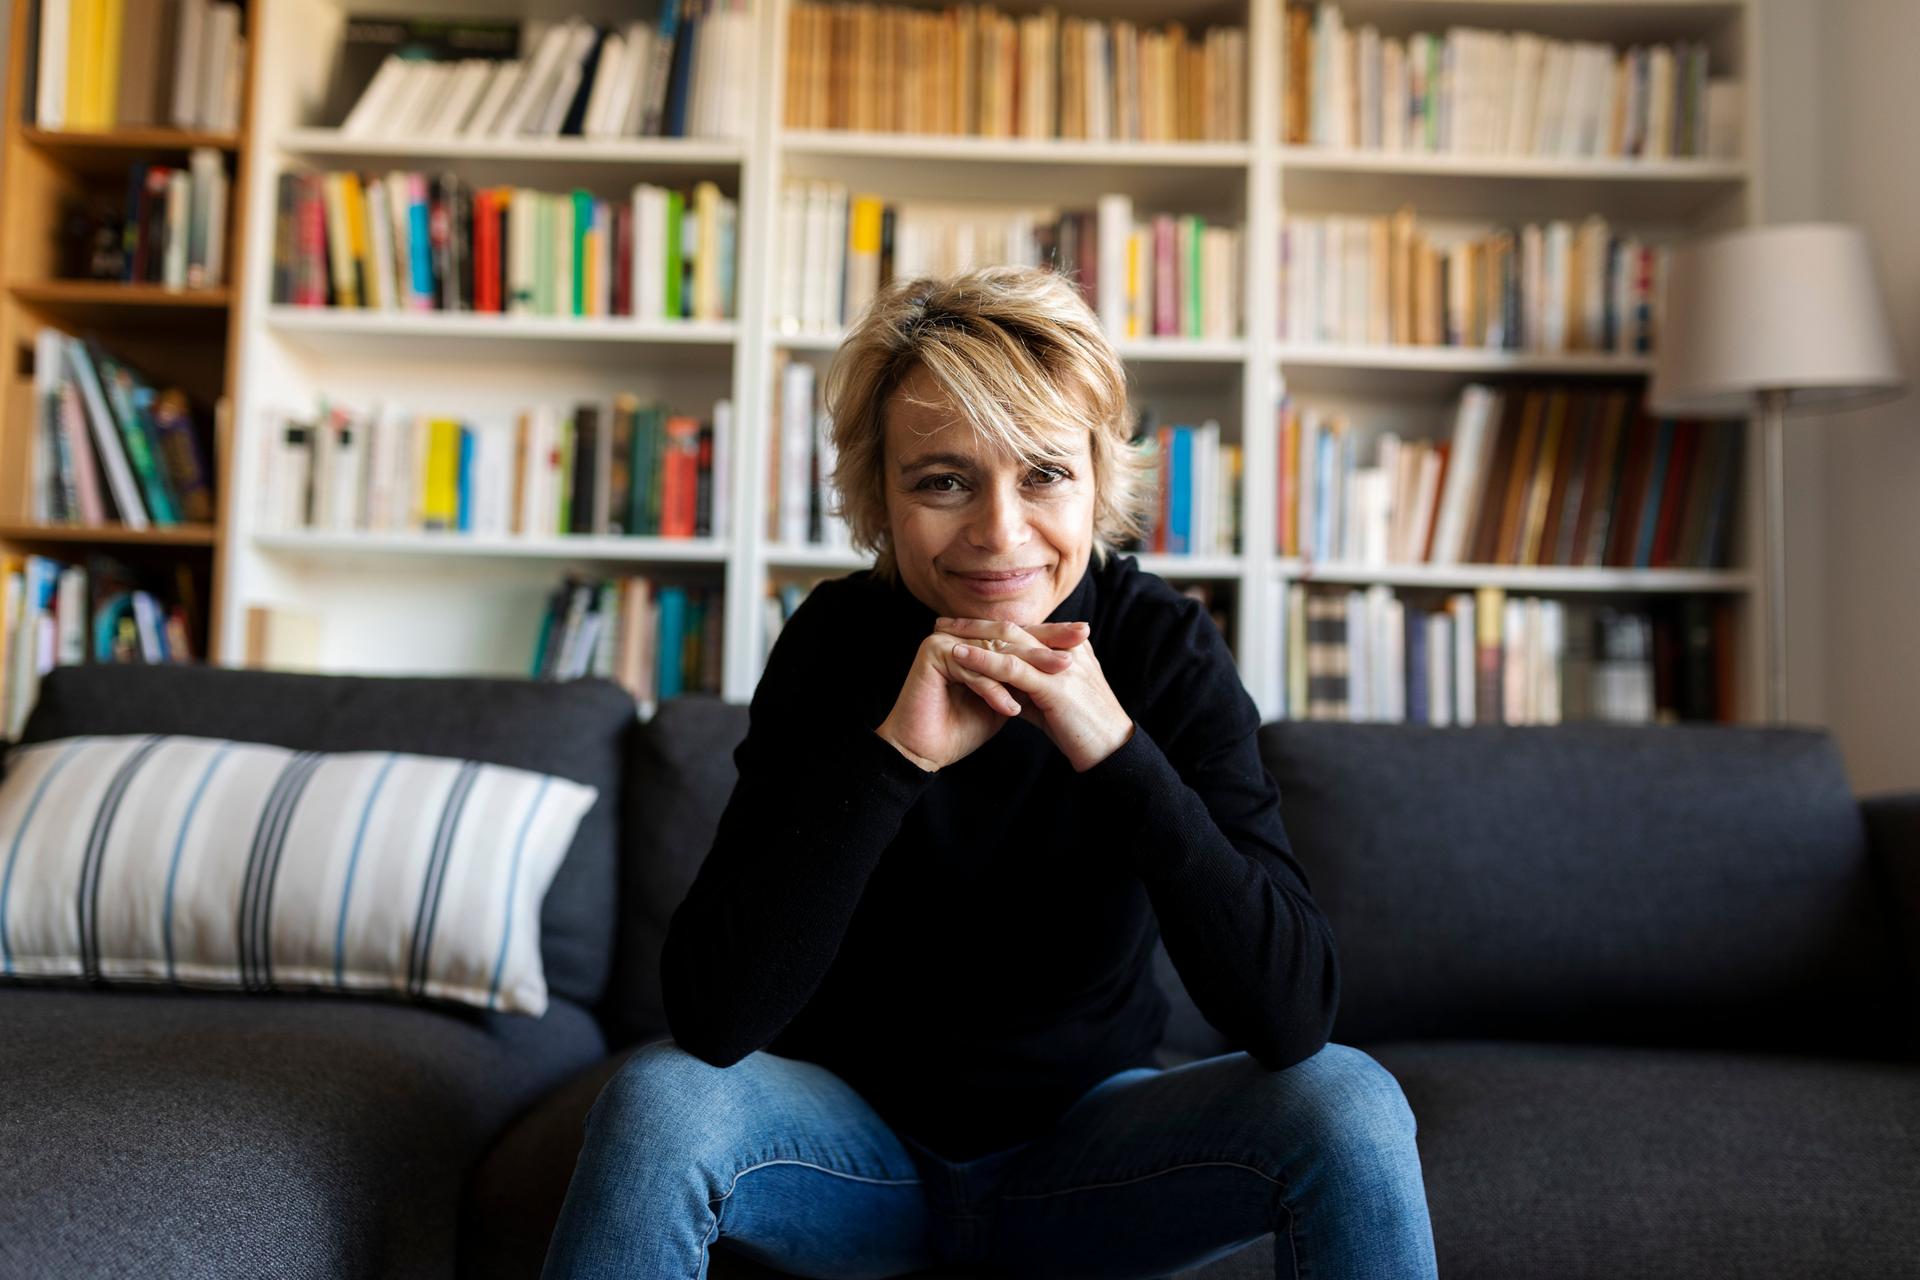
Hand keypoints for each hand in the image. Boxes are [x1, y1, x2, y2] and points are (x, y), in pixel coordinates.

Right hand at [875, 620, 1091, 772]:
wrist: (925, 750)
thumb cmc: (962, 727)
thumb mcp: (1003, 698)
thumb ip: (1022, 678)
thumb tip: (1060, 660)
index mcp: (975, 640)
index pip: (1018, 636)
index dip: (1050, 638)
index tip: (1083, 640)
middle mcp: (959, 634)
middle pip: (1009, 638)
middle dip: (1043, 649)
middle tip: (1074, 656)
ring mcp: (944, 640)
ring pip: (993, 653)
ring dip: (1025, 669)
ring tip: (1055, 680)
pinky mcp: (932, 653)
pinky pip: (972, 670)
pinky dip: (992, 691)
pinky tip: (1011, 709)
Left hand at [934, 617, 1134, 772]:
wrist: (1111, 752)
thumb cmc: (1082, 730)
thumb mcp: (1053, 702)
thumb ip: (1030, 689)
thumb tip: (1002, 687)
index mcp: (1070, 649)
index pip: (1024, 631)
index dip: (990, 627)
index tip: (960, 627)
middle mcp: (1067, 649)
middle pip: (1014, 629)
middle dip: (975, 625)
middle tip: (942, 622)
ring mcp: (1061, 665)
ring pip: (1010, 642)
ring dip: (972, 635)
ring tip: (941, 633)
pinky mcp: (1054, 685)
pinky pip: (1011, 667)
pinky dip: (983, 659)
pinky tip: (958, 656)